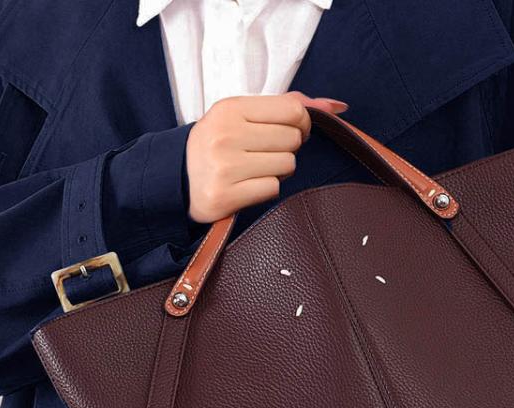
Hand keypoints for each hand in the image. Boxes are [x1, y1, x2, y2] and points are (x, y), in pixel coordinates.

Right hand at [186, 92, 348, 222]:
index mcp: (231, 108)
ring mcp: (225, 166)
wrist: (177, 180)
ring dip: (278, 171)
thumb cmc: (217, 145)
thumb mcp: (241, 116)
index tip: (292, 131)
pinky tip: (248, 186)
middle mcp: (227, 134)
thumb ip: (286, 107)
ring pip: (287, 165)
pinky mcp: (226, 195)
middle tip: (265, 154)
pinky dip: (266, 189)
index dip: (302, 123)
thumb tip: (336, 106)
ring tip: (255, 170)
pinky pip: (273, 188)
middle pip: (293, 140)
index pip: (293, 110)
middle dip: (287, 149)